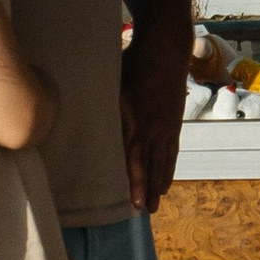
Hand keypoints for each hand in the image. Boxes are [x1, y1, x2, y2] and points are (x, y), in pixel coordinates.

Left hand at [120, 28, 187, 212]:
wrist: (166, 48)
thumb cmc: (133, 62)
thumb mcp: (113, 83)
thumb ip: (105, 106)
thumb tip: (84, 122)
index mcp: (137, 119)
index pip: (135, 156)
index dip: (135, 180)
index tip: (134, 200)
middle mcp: (155, 127)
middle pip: (152, 164)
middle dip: (148, 189)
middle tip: (146, 211)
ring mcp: (167, 126)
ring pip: (164, 161)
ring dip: (159, 183)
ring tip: (156, 203)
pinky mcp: (174, 122)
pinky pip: (172, 152)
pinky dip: (169, 168)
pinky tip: (166, 182)